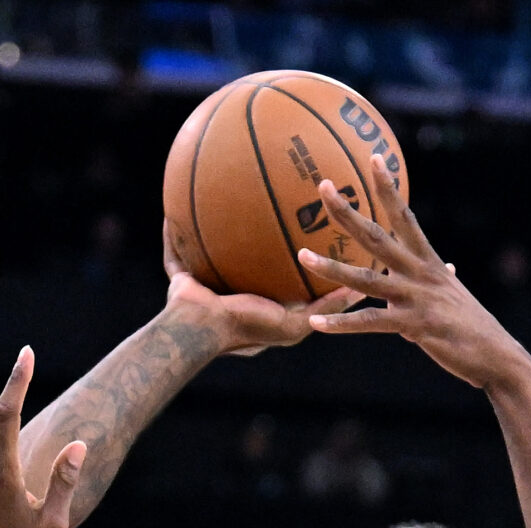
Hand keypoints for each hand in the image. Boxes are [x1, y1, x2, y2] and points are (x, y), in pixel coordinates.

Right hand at [162, 219, 354, 356]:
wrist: (201, 330)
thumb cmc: (246, 326)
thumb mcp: (292, 322)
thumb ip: (323, 307)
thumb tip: (356, 289)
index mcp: (257, 304)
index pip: (275, 275)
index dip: (287, 253)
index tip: (307, 225)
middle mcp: (229, 293)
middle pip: (242, 256)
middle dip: (251, 231)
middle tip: (267, 201)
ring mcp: (202, 285)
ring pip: (208, 248)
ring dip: (212, 226)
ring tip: (220, 194)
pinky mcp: (180, 278)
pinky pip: (175, 250)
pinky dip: (173, 233)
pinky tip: (176, 205)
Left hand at [298, 178, 530, 394]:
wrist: (496, 355)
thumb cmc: (472, 328)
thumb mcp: (454, 297)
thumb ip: (440, 281)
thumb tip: (447, 269)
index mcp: (427, 262)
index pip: (404, 217)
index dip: (388, 188)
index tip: (375, 158)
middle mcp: (420, 273)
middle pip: (377, 236)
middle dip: (348, 212)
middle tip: (323, 186)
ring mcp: (416, 298)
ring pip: (365, 280)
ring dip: (331, 268)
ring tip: (302, 256)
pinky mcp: (414, 325)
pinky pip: (370, 323)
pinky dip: (341, 324)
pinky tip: (316, 322)